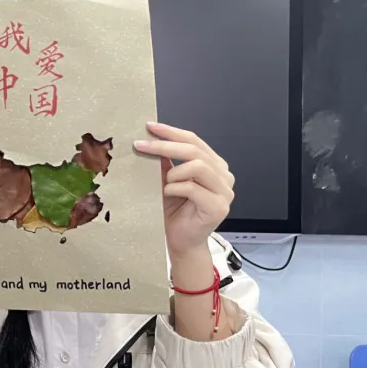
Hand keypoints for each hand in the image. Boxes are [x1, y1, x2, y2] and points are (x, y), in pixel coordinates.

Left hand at [134, 122, 234, 256]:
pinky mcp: (219, 207)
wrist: (180, 240)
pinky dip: (175, 187)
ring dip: (174, 172)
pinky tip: (167, 193)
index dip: (171, 132)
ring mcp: (225, 192)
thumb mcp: (166, 180)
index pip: (194, 140)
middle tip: (141, 146)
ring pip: (198, 166)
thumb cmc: (174, 210)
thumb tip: (149, 138)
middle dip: (165, 145)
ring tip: (164, 183)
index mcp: (214, 165)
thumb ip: (165, 161)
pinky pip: (194, 188)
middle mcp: (223, 176)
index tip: (149, 126)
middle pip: (195, 150)